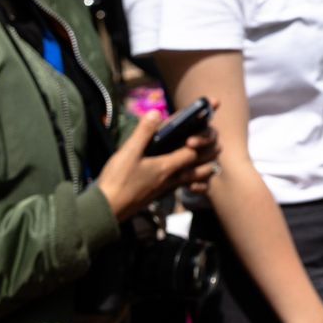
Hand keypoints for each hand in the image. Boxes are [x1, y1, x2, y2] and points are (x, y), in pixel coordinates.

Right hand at [94, 110, 221, 220]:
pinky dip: (192, 183)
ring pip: (194, 179)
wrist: (107, 210)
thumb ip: (143, 133)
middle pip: (201, 167)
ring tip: (209, 160)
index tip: (201, 127)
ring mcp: (166, 188)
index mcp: (167, 167)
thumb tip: (156, 112)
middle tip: (216, 143)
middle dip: (210, 154)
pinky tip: (188, 179)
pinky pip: (183, 187)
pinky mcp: (159, 194)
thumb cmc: (116, 182)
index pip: (194, 152)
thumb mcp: (128, 153)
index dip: (200, 140)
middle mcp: (171, 179)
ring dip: (204, 169)